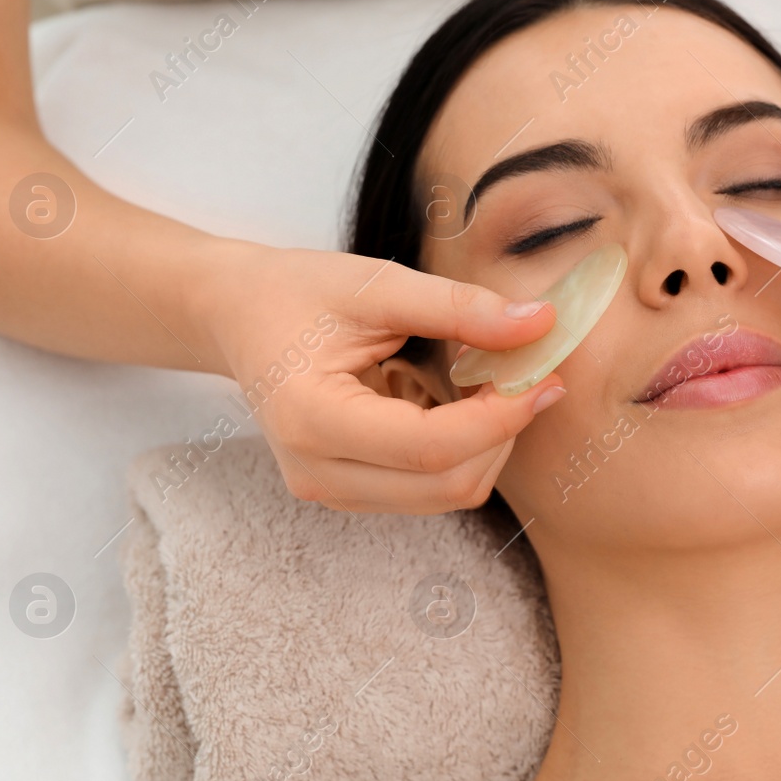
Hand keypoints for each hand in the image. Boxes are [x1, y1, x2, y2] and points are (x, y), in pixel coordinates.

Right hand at [195, 240, 563, 513]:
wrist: (237, 315)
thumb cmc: (296, 292)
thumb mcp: (376, 284)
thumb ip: (459, 307)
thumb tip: (539, 324)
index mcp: (312, 420)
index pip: (430, 448)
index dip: (500, 419)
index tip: (543, 377)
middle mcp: (318, 473)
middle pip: (446, 486)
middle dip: (502, 434)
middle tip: (526, 374)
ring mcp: (331, 491)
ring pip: (444, 495)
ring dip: (485, 444)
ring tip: (484, 380)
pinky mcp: (349, 491)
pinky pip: (428, 489)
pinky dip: (461, 449)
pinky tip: (454, 400)